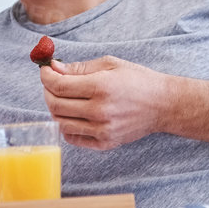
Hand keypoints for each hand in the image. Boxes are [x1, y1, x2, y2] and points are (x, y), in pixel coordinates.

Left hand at [41, 56, 173, 149]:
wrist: (163, 105)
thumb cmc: (137, 80)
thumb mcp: (109, 64)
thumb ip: (79, 68)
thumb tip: (53, 68)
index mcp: (101, 88)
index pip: (59, 85)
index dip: (46, 76)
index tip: (45, 70)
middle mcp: (100, 111)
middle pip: (55, 105)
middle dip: (47, 91)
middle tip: (51, 82)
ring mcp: (102, 130)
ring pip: (60, 123)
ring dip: (55, 109)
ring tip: (62, 98)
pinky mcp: (105, 143)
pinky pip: (73, 138)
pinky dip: (66, 126)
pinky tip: (73, 114)